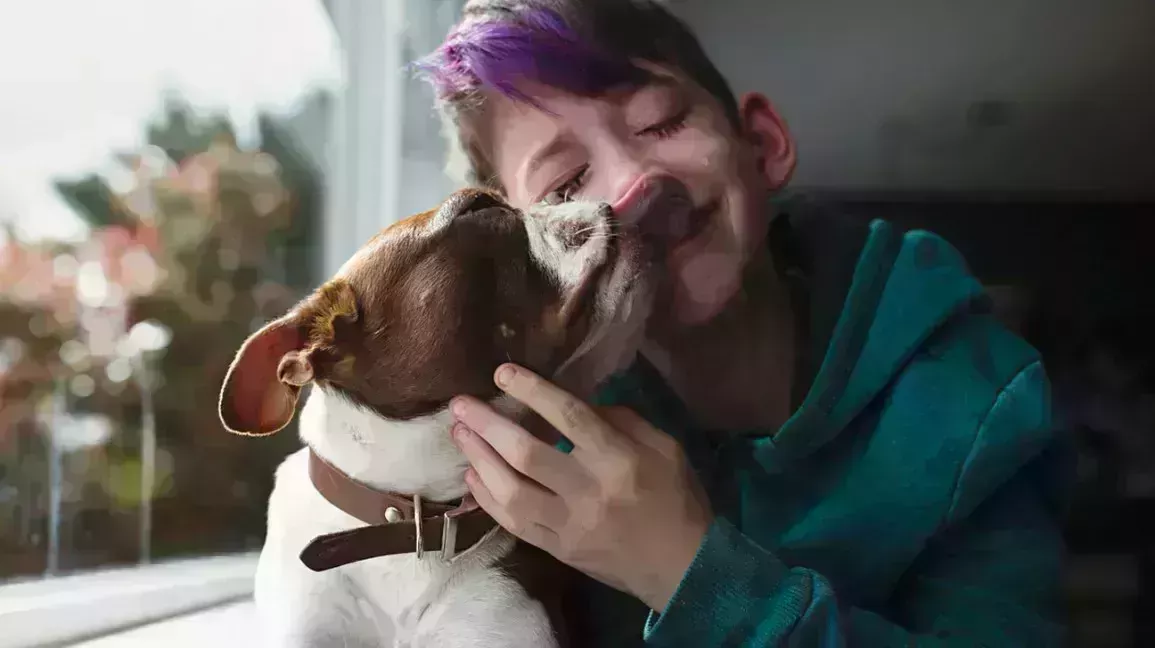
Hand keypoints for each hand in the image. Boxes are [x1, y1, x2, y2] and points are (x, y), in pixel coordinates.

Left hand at [449, 363, 713, 611]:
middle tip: (460, 404)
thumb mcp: (665, 447)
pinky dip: (487, 498)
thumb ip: (622, 420)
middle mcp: (588, 491)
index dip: (532, 391)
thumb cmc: (676, 498)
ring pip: (511, 492)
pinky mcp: (557, 550)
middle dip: (488, 426)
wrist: (682, 568)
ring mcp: (568, 526)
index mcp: (619, 460)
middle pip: (527, 454)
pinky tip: (473, 475)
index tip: (502, 373)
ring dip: (479, 459)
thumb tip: (576, 403)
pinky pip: (512, 523)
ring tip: (459, 434)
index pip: (570, 417)